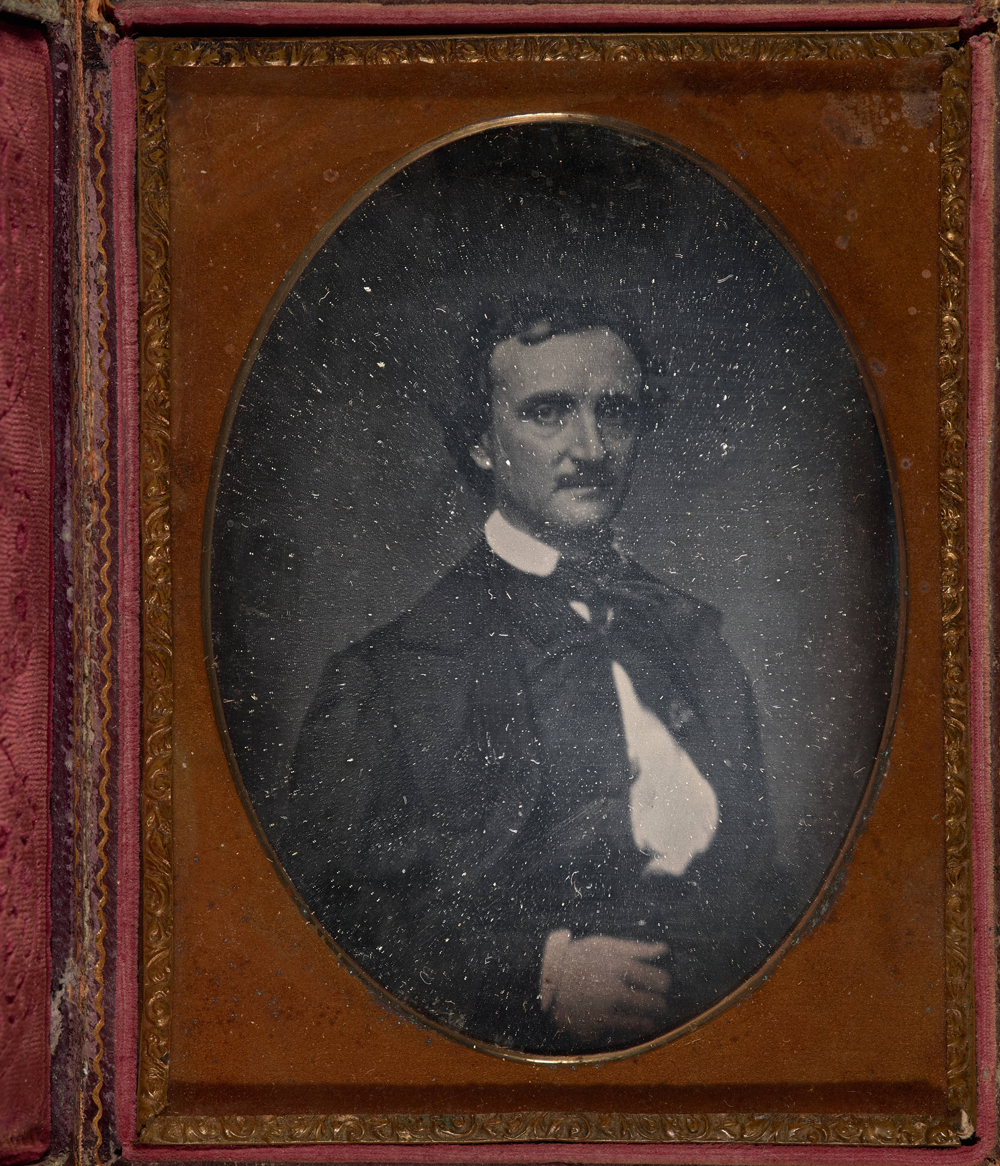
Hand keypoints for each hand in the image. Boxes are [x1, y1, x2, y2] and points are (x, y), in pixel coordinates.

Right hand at [541, 932, 670, 1044]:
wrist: (544, 978)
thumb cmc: (579, 956)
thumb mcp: (604, 945)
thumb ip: (636, 949)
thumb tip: (664, 950)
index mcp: (619, 966)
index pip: (658, 980)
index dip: (662, 983)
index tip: (660, 984)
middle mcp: (613, 990)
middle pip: (653, 1003)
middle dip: (658, 1003)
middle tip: (656, 1002)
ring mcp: (604, 1011)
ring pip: (641, 1022)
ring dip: (647, 1018)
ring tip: (645, 1014)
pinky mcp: (595, 1027)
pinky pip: (622, 1032)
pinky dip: (628, 1028)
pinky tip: (627, 1021)